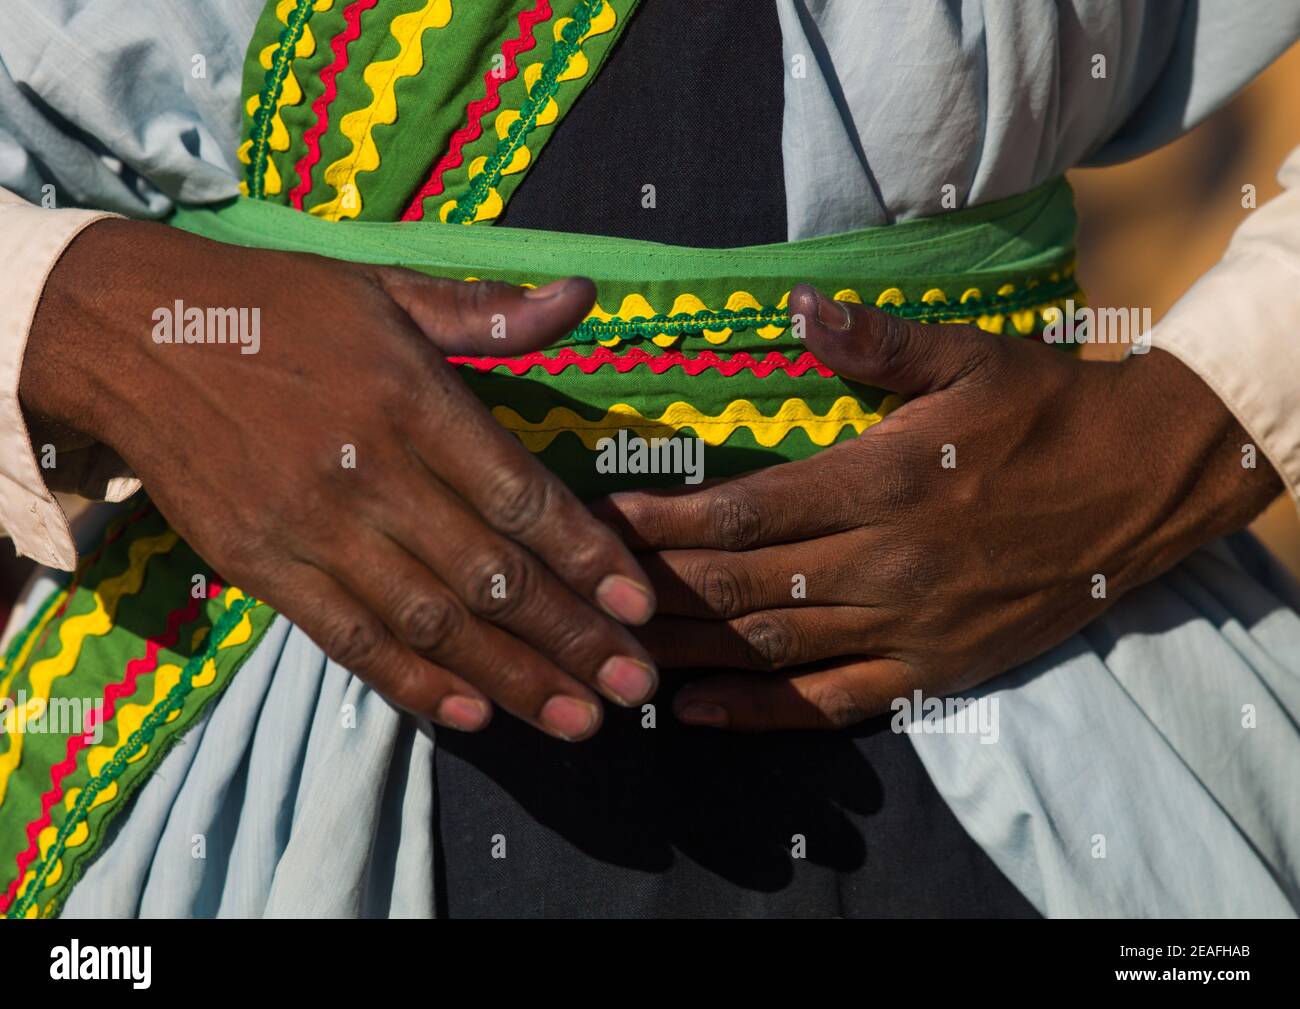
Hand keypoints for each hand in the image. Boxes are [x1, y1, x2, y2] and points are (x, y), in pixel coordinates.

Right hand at [21, 219, 659, 740]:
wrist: (130, 331)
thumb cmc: (275, 304)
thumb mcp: (383, 286)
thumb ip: (486, 311)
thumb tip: (582, 297)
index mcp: (411, 397)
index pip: (520, 494)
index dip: (586, 556)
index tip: (639, 605)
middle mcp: (370, 472)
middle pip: (488, 574)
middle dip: (570, 636)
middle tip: (635, 683)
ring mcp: (311, 528)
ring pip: (429, 621)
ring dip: (511, 678)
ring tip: (578, 721)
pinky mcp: (261, 566)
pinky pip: (348, 639)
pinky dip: (412, 683)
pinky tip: (471, 715)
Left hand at [595, 285, 1281, 730]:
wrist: (1142, 485)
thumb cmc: (1044, 412)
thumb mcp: (969, 358)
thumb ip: (877, 343)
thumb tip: (801, 308)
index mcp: (883, 481)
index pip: (744, 511)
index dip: (661, 523)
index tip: (594, 521)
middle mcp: (886, 564)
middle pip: (741, 585)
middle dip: (651, 586)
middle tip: (577, 587)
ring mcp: (909, 626)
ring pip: (772, 648)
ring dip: (684, 650)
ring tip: (608, 648)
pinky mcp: (933, 670)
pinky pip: (832, 704)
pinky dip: (758, 715)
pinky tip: (693, 713)